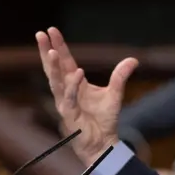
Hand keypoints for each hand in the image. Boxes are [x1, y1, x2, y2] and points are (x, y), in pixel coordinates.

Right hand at [36, 27, 138, 165]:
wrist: (103, 144)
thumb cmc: (104, 120)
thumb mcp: (114, 94)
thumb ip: (120, 76)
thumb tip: (133, 60)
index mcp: (74, 84)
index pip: (64, 61)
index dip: (58, 46)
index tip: (51, 30)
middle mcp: (66, 92)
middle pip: (53, 68)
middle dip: (46, 52)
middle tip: (40, 34)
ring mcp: (65, 103)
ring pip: (56, 82)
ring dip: (53, 67)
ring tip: (51, 51)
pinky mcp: (70, 116)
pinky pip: (70, 99)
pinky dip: (73, 86)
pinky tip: (77, 73)